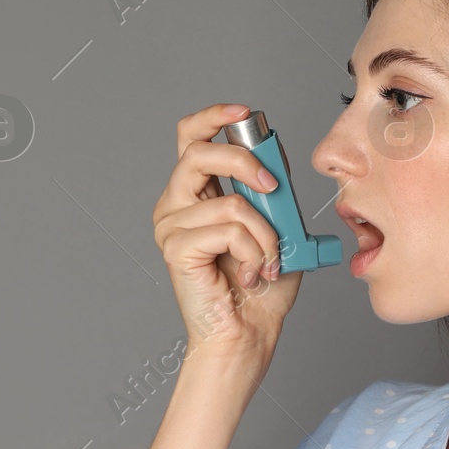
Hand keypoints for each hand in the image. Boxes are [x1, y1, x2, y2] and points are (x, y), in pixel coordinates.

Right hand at [153, 103, 305, 365]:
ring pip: (231, 202)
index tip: (246, 112)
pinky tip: (251, 274)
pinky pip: (230, 229)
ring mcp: (171, 227)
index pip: (191, 137)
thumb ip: (271, 193)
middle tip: (272, 188)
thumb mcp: (277, 227)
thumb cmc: (261, 289)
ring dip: (265, 233)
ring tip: (268, 260)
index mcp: (196, 195)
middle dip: (244, 161)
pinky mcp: (175, 248)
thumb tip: (274, 161)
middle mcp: (176, 206)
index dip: (215, 117)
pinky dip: (255, 251)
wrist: (248, 336)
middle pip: (198, 151)